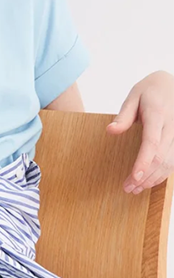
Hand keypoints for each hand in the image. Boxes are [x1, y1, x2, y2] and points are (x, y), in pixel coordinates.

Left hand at [106, 70, 173, 193]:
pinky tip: (150, 181)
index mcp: (158, 113)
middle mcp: (173, 125)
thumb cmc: (152, 89)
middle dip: (144, 176)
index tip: (134, 177)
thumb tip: (110, 130)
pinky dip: (162, 173)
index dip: (144, 162)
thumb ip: (124, 115)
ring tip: (135, 188)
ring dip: (153, 178)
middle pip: (160, 157)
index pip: (152, 142)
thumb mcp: (134, 95)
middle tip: (127, 188)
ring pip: (170, 162)